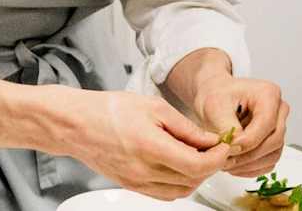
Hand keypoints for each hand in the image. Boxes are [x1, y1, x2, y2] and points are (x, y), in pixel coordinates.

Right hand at [65, 90, 229, 200]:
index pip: (198, 165)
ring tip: (198, 153)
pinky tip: (180, 163)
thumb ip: (186, 127)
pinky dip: (180, 182)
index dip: (218, 157)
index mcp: (151, 148)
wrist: (77, 125)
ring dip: (197, 175)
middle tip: (215, 146)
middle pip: (193, 180)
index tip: (224, 144)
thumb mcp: (155, 107)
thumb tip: (211, 140)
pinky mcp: (132, 186)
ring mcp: (136, 183)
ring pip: (181, 190)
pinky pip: (165, 193)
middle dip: (211, 165)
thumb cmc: (111, 110)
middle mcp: (143, 172)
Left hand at [193, 75, 288, 177]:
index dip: (248, 140)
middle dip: (248, 155)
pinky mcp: (272, 143)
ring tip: (227, 164)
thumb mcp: (215, 107)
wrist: (214, 99)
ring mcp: (278, 128)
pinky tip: (234, 166)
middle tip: (225, 160)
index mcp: (269, 94)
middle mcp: (278, 110)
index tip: (228, 148)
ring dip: (249, 165)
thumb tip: (236, 147)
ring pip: (273, 154)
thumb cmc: (216, 96)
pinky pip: (268, 163)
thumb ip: (228, 127)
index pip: (267, 123)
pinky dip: (251, 169)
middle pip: (274, 140)